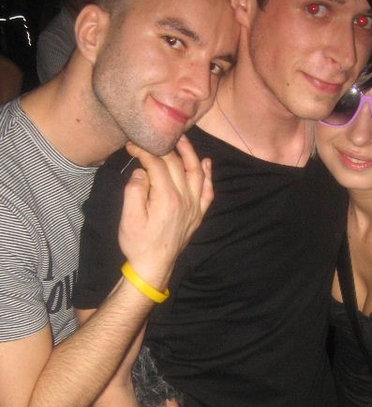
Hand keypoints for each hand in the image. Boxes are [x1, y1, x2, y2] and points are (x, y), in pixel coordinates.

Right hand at [118, 136, 213, 289]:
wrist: (153, 266)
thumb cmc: (138, 243)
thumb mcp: (128, 217)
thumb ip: (135, 190)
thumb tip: (142, 171)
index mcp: (166, 198)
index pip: (157, 164)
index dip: (144, 151)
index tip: (132, 145)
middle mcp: (185, 199)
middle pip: (176, 164)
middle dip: (162, 148)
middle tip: (150, 139)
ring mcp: (194, 207)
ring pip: (196, 172)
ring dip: (190, 153)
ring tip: (181, 139)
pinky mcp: (198, 214)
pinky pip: (208, 191)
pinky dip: (208, 175)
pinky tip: (206, 163)